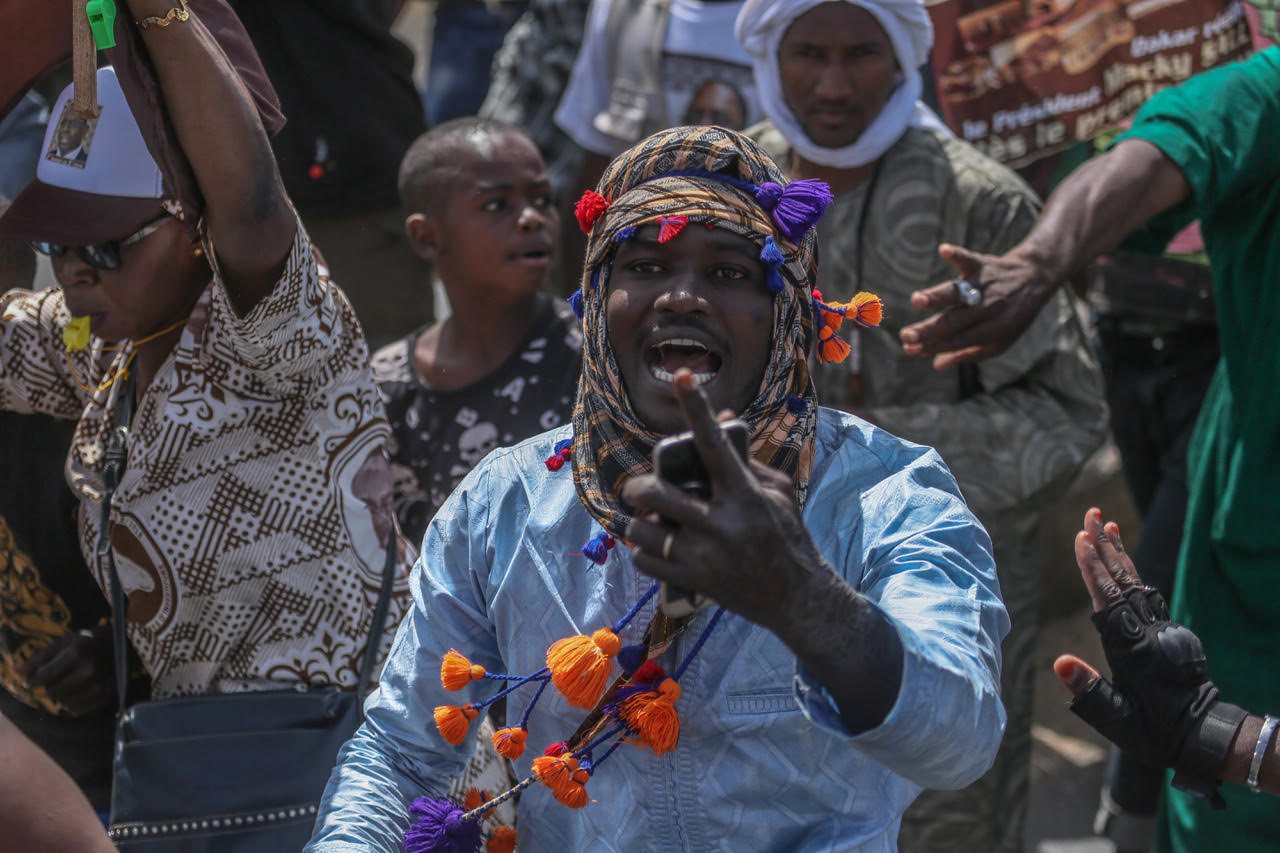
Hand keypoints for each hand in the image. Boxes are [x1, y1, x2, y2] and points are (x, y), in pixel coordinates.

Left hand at [16, 625, 115, 715]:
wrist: (121, 645)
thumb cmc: (87, 642)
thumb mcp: (63, 644)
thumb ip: (39, 658)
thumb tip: (16, 671)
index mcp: (76, 654)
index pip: (44, 676)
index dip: (32, 681)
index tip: (30, 681)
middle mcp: (89, 671)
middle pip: (53, 691)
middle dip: (49, 686)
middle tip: (55, 678)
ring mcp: (99, 685)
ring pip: (64, 702)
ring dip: (60, 696)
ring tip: (68, 684)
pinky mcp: (106, 696)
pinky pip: (77, 709)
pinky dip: (71, 704)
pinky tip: (76, 692)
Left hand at [620, 369, 832, 631]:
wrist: (798, 597)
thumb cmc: (788, 536)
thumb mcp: (778, 491)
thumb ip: (747, 458)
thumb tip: (723, 418)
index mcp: (745, 494)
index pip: (717, 442)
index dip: (698, 407)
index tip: (683, 376)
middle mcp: (722, 523)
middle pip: (657, 494)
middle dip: (638, 487)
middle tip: (639, 488)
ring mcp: (705, 556)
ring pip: (643, 531)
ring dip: (636, 521)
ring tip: (645, 519)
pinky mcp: (693, 582)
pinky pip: (646, 561)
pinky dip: (643, 552)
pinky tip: (655, 547)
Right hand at [898, 244, 1057, 369]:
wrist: (1038, 276)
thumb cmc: (1014, 314)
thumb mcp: (1000, 341)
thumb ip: (968, 353)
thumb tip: (936, 365)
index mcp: (993, 330)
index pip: (958, 341)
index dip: (934, 346)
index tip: (910, 350)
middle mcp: (989, 309)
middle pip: (954, 321)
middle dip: (928, 329)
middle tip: (905, 336)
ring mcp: (985, 286)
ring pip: (958, 293)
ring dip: (937, 296)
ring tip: (916, 301)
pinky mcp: (982, 264)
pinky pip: (969, 260)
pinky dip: (957, 255)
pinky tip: (943, 250)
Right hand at [1054, 509, 1243, 802]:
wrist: (1203, 736)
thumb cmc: (1154, 731)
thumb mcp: (1117, 719)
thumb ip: (1089, 691)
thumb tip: (1059, 663)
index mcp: (1131, 648)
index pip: (1107, 599)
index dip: (1093, 568)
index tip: (1082, 538)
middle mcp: (1147, 632)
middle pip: (1123, 580)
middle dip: (1105, 545)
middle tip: (1092, 512)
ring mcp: (1161, 631)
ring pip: (1138, 583)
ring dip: (1120, 554)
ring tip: (1109, 526)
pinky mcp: (1170, 634)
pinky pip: (1148, 595)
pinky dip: (1133, 574)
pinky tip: (1126, 567)